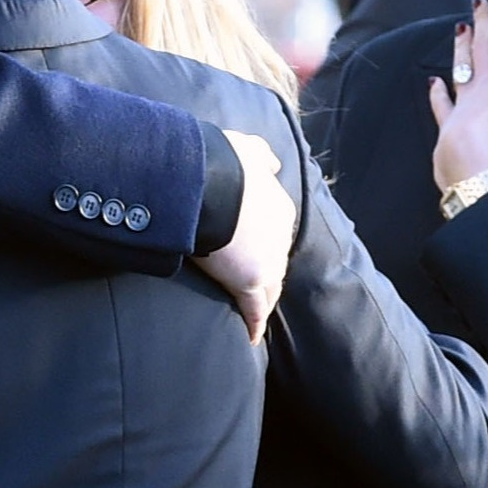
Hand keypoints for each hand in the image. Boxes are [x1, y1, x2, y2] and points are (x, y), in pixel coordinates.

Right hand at [193, 129, 294, 344]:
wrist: (207, 180)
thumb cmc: (221, 162)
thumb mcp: (246, 149)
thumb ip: (261, 156)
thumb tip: (273, 163)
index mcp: (277, 207)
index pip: (273, 234)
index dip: (263, 245)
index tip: (252, 253)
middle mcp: (279, 236)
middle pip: (276, 263)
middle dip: (267, 275)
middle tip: (254, 288)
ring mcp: (268, 261)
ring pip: (270, 288)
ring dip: (262, 300)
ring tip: (251, 314)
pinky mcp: (251, 282)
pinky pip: (254, 309)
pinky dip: (253, 323)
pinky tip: (251, 337)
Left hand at [430, 0, 487, 190]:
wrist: (469, 149)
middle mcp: (482, 80)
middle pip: (483, 45)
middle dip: (484, 22)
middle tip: (478, 2)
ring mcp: (463, 99)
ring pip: (462, 65)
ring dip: (462, 46)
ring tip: (459, 28)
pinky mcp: (451, 122)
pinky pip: (443, 102)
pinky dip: (438, 92)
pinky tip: (432, 82)